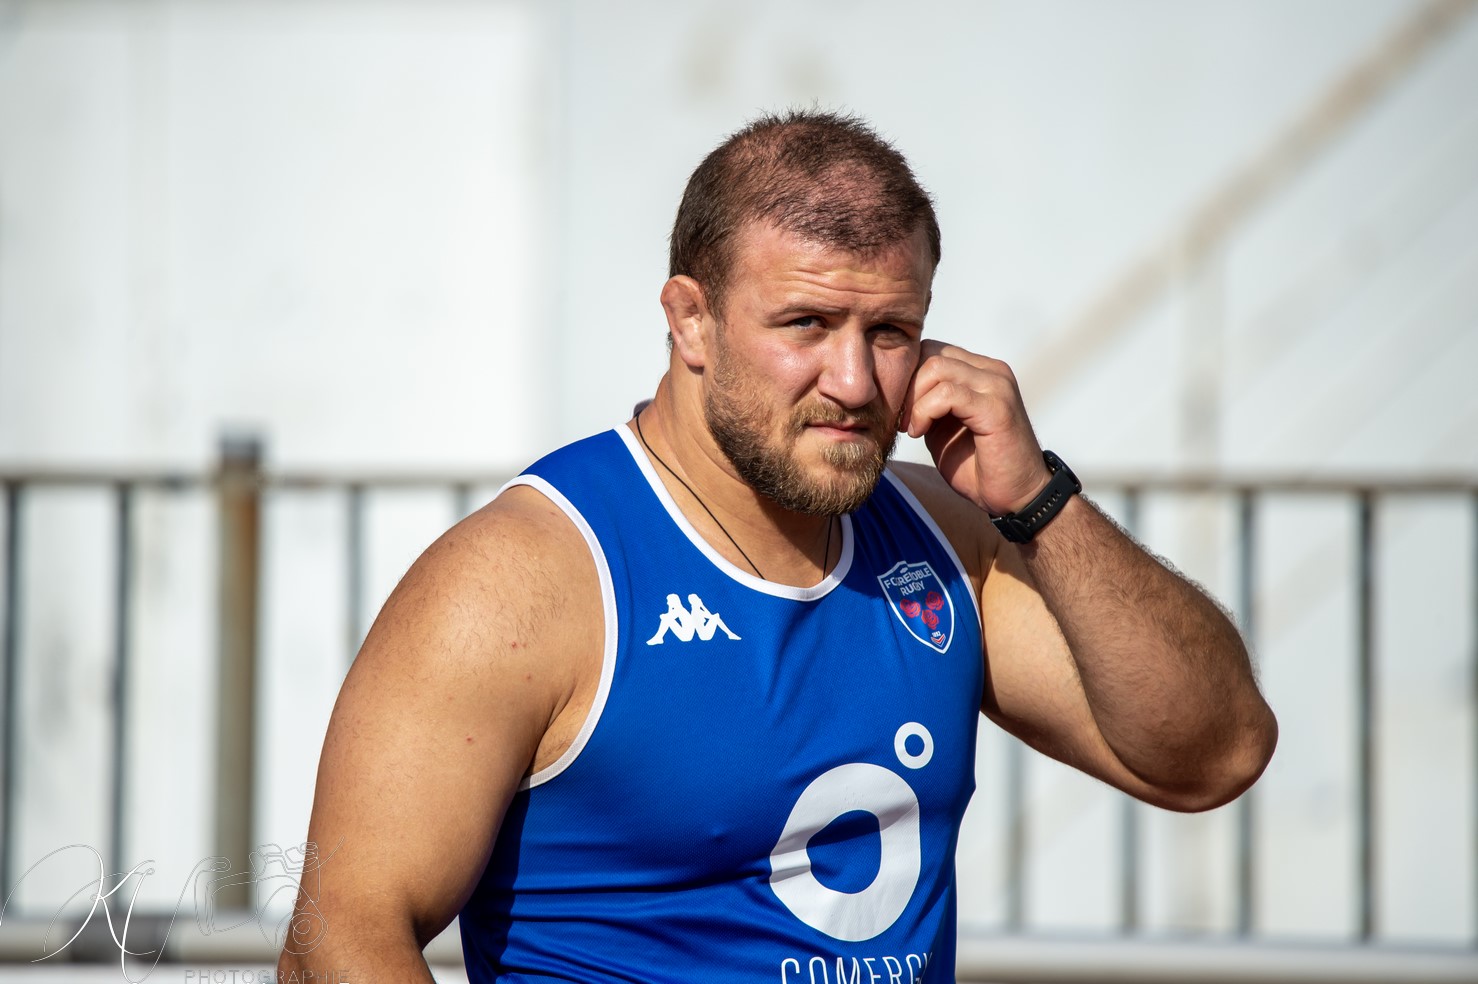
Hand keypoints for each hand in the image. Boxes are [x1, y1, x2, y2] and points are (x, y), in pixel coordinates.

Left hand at [901, 341, 1051, 515]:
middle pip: (931, 353)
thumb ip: (927, 402)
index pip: (932, 350)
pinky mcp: (997, 407)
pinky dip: (924, 411)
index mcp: (981, 371)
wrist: (1016, 497)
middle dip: (907, 386)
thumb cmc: (978, 466)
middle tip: (902, 419)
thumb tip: (897, 388)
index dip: (908, 376)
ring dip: (914, 400)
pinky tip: (920, 433)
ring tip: (912, 428)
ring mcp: (997, 386)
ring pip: (937, 368)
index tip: (900, 409)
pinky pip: (947, 394)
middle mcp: (992, 371)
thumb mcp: (943, 427)